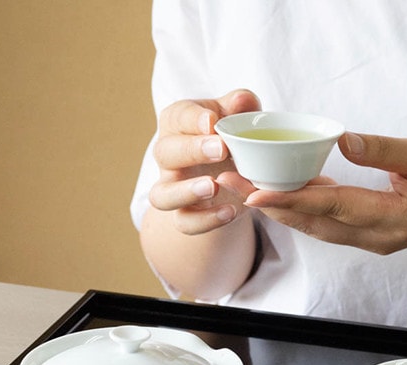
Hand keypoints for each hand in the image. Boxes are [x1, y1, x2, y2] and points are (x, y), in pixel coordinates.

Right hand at [149, 89, 260, 234]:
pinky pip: (185, 223)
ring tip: (214, 186)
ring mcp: (172, 188)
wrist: (230, 175)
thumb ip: (240, 107)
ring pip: (162, 195)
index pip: (177, 117)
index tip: (213, 121)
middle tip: (221, 149)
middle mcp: (167, 156)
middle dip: (191, 150)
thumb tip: (244, 100)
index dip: (193, 119)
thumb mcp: (237, 118)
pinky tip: (230, 212)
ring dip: (186, 191)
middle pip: (165, 152)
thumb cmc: (229, 136)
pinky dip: (205, 220)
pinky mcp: (184, 214)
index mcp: (177, 124)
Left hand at [244, 132, 406, 253]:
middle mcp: (373, 237)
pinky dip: (302, 210)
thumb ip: (383, 149)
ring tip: (244, 189)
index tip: (254, 192)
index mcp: (390, 217)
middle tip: (230, 185)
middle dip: (270, 205)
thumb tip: (342, 140)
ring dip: (281, 210)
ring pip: (315, 227)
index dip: (290, 199)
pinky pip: (326, 225)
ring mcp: (369, 241)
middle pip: (312, 222)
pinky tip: (282, 194)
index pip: (330, 207)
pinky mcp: (367, 237)